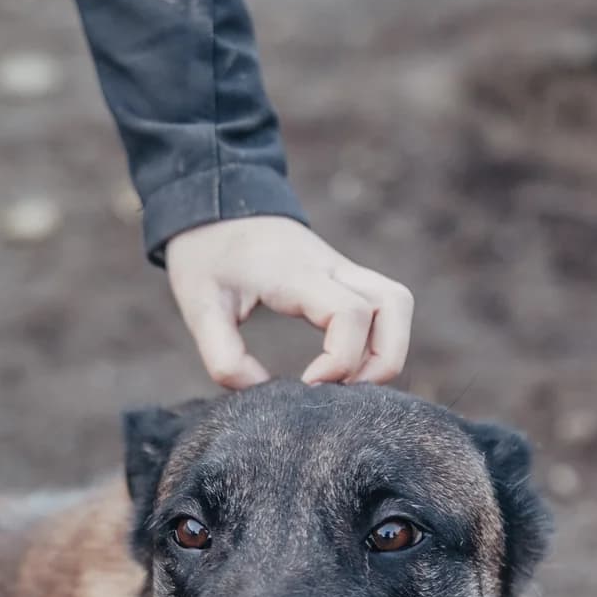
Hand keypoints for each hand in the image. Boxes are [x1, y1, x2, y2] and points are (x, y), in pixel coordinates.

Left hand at [164, 216, 413, 389]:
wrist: (217, 202)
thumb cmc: (207, 255)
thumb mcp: (198, 307)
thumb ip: (224, 357)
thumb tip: (262, 393)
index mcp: (297, 272)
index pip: (350, 314)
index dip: (340, 361)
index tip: (307, 385)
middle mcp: (332, 267)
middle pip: (395, 305)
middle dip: (382, 361)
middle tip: (343, 394)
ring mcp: (343, 269)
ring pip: (397, 304)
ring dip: (388, 350)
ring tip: (350, 384)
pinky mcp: (344, 277)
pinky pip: (384, 308)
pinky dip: (378, 341)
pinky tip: (344, 367)